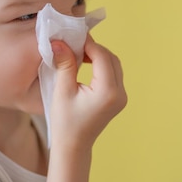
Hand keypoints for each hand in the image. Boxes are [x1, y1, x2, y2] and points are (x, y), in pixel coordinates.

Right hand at [49, 35, 126, 151]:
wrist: (73, 146)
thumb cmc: (65, 122)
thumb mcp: (62, 91)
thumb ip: (65, 64)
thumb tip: (59, 41)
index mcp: (108, 92)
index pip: (101, 56)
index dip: (88, 43)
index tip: (72, 36)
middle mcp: (120, 93)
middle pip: (111, 58)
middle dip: (93, 48)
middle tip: (74, 43)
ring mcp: (122, 97)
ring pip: (114, 64)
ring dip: (98, 55)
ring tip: (77, 53)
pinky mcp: (119, 98)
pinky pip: (113, 74)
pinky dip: (101, 65)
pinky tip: (85, 63)